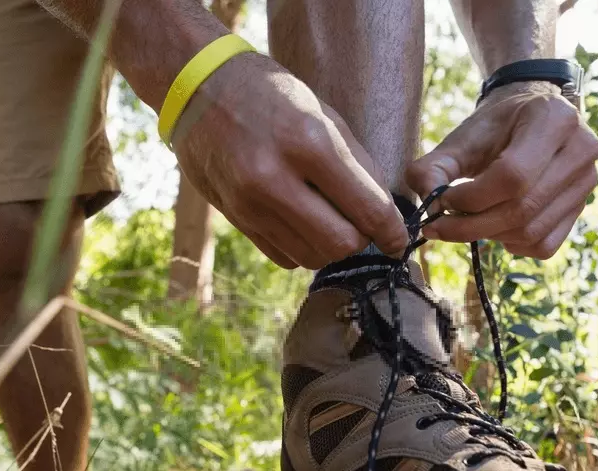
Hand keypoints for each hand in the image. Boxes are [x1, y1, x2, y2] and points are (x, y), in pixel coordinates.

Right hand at [172, 53, 407, 268]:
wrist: (199, 87)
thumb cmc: (270, 94)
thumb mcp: (323, 114)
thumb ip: (357, 165)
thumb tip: (386, 213)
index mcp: (309, 143)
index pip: (367, 209)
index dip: (392, 233)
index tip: (399, 240)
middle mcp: (276, 178)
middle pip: (340, 243)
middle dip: (361, 240)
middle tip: (362, 225)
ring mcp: (250, 203)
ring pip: (312, 256)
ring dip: (330, 246)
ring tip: (330, 219)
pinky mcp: (235, 218)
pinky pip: (283, 257)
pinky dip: (302, 248)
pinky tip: (302, 222)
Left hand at [406, 81, 597, 258]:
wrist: (530, 120)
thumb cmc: (494, 128)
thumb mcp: (461, 137)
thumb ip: (434, 166)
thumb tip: (427, 206)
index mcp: (554, 118)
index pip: (512, 176)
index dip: (471, 198)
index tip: (442, 201)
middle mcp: (581, 149)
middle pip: (522, 209)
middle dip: (472, 225)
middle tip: (441, 226)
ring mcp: (587, 182)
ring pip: (531, 231)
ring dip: (489, 235)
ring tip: (467, 220)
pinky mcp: (581, 208)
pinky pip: (543, 245)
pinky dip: (512, 245)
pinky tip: (495, 226)